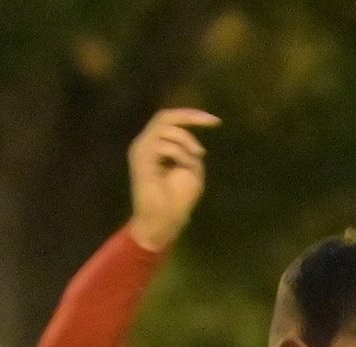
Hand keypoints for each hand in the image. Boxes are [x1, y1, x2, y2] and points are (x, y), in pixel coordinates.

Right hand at [125, 109, 218, 252]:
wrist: (164, 222)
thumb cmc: (177, 201)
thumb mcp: (191, 169)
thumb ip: (189, 150)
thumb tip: (191, 139)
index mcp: (155, 146)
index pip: (170, 121)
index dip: (191, 116)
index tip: (215, 122)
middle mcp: (144, 144)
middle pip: (165, 116)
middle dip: (190, 116)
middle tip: (211, 122)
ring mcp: (140, 150)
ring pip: (165, 126)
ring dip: (186, 139)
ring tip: (197, 155)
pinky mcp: (140, 159)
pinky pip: (162, 144)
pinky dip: (179, 152)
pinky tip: (184, 165)